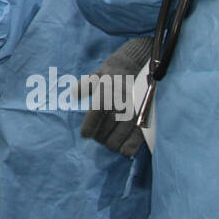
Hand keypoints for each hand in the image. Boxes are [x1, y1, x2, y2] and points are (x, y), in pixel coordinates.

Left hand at [79, 36, 150, 157]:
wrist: (136, 68)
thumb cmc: (112, 74)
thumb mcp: (96, 75)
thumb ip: (84, 85)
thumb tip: (74, 94)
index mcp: (108, 91)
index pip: (96, 113)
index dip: (89, 127)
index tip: (85, 134)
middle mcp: (122, 102)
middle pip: (106, 129)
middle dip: (99, 136)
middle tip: (97, 136)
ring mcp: (134, 111)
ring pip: (120, 136)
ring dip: (110, 142)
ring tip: (107, 141)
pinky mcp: (145, 117)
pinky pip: (137, 137)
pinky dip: (129, 146)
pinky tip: (123, 151)